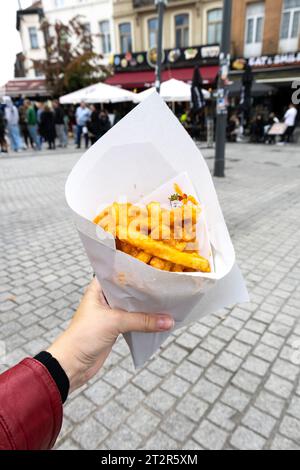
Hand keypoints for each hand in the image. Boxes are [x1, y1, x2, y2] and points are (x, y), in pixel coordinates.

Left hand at [47, 278, 173, 392]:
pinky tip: (160, 320)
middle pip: (130, 292)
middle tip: (167, 287)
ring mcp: (111, 313)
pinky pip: (135, 321)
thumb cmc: (84, 336)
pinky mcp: (115, 328)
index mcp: (98, 288)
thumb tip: (168, 321)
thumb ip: (142, 321)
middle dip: (147, 292)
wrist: (72, 364)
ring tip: (168, 302)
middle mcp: (105, 298)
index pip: (120, 274)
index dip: (137, 272)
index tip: (156, 270)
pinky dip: (146, 322)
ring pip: (134, 307)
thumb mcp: (114, 323)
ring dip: (148, 308)